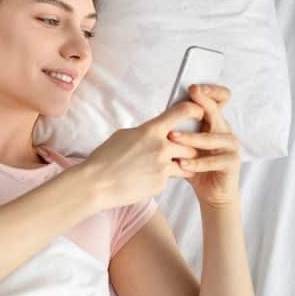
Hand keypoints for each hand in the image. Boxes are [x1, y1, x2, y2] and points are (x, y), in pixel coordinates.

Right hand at [83, 100, 204, 209]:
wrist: (96, 184)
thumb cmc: (104, 158)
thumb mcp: (123, 136)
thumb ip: (144, 133)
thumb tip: (154, 131)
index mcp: (151, 131)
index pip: (182, 112)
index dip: (194, 110)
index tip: (198, 113)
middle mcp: (161, 147)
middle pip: (191, 144)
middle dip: (187, 149)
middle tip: (179, 152)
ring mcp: (163, 167)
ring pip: (187, 164)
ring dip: (181, 165)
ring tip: (165, 167)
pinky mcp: (161, 184)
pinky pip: (169, 179)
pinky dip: (161, 179)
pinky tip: (145, 179)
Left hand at [168, 84, 240, 207]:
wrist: (211, 192)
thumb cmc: (194, 165)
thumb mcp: (184, 145)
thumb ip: (176, 129)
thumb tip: (154, 117)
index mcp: (214, 123)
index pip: (219, 100)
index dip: (210, 91)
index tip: (193, 88)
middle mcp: (225, 131)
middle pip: (217, 112)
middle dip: (203, 104)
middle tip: (189, 98)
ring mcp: (231, 146)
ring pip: (213, 138)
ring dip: (191, 137)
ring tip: (172, 137)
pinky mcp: (232, 163)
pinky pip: (214, 161)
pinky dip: (197, 162)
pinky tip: (182, 164)